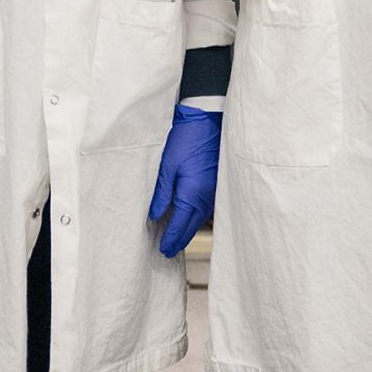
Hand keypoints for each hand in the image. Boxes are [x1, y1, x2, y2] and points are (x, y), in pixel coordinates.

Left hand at [148, 104, 222, 256]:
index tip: (162, 251)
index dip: (170, 239)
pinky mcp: (217, 184)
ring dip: (188, 230)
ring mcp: (213, 192)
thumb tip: (154, 216)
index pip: (180, 225)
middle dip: (180, 240)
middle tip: (168, 252)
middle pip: (192, 227)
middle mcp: (205, 197)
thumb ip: (162, 193)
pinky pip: (206, 209)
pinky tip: (189, 218)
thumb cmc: (186, 139)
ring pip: (200, 219)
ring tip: (176, 239)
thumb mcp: (167, 165)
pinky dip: (196, 218)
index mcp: (191, 194)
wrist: (209, 120)